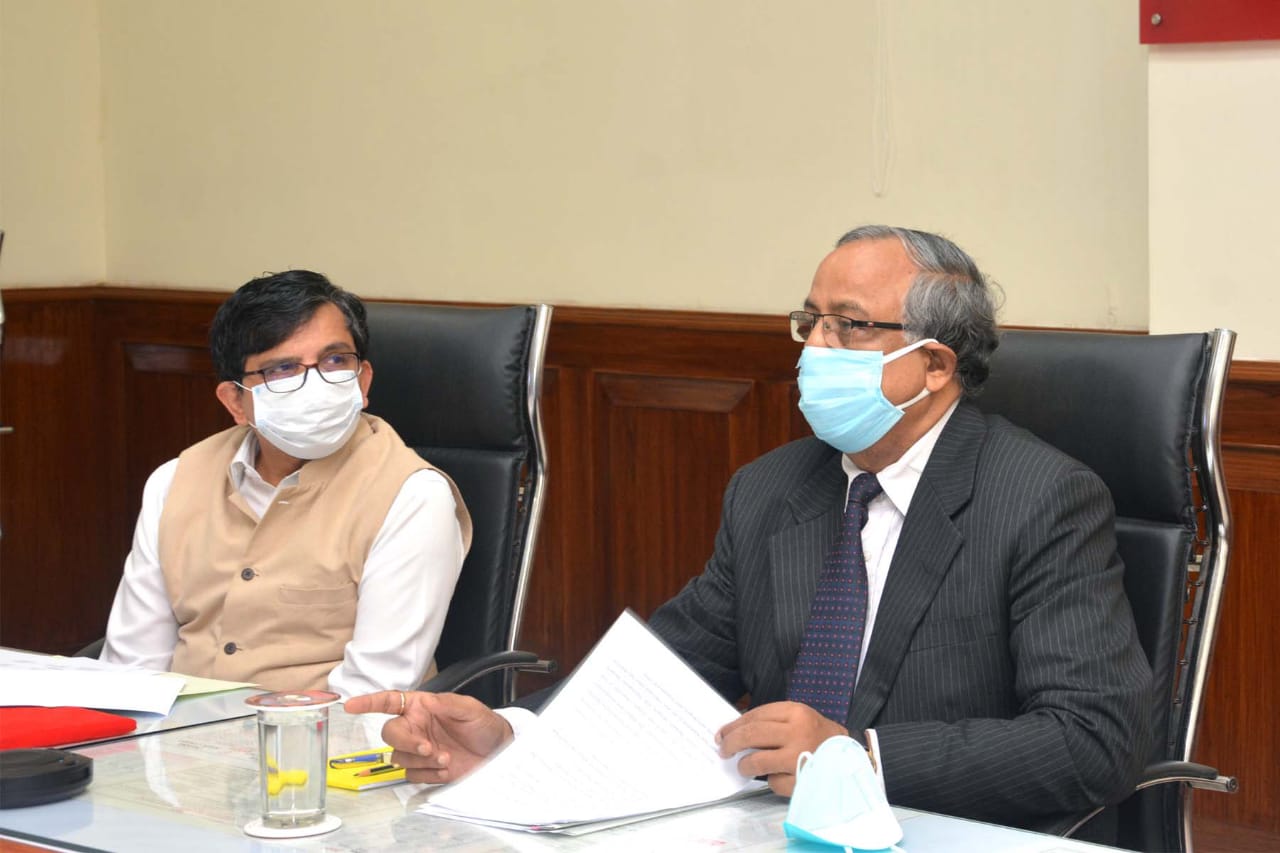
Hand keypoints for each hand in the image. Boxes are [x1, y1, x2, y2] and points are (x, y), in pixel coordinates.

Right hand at [344, 691, 513, 783]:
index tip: (351, 705)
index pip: (390, 702)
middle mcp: (416, 728)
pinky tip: (447, 768)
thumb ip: (446, 704)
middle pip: (390, 734)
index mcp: (422, 708)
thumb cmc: (483, 724)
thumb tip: (424, 701)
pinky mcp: (426, 770)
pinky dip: (429, 773)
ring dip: (421, 760)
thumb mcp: (469, 708)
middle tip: (427, 747)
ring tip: (446, 757)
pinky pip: (412, 775)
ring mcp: (419, 750)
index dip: (368, 703)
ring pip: (399, 757)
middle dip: (405, 742)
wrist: (498, 751)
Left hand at [715, 701, 847, 795]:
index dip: (734, 725)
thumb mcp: (800, 719)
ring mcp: (799, 758)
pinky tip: (776, 777)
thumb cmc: (819, 738)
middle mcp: (797, 733)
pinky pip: (774, 782)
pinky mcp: (801, 781)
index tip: (722, 733)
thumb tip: (737, 732)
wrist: (852, 758)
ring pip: (757, 761)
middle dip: (731, 743)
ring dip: (744, 765)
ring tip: (743, 767)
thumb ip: (773, 722)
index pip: (755, 716)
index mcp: (796, 713)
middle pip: (752, 735)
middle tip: (723, 749)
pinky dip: (771, 781)